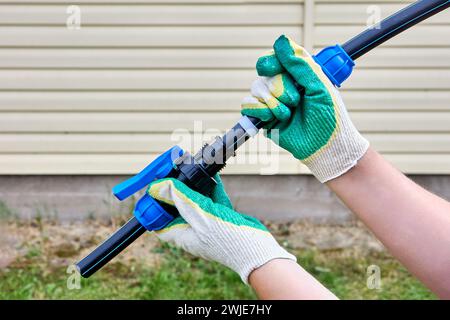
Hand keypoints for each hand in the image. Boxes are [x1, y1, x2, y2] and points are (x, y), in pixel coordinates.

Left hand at [148, 175, 295, 282]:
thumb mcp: (200, 216)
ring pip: (196, 201)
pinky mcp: (222, 218)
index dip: (154, 205)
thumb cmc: (228, 239)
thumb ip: (181, 199)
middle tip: (174, 171)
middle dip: (175, 189)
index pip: (159, 221)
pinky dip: (212, 187)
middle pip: (177, 207)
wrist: (258, 251)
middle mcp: (193, 229)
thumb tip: (159, 186)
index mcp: (182, 234)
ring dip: (194, 185)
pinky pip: (213, 200)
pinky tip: (212, 175)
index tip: (153, 187)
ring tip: (191, 168)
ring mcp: (208, 224)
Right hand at [241, 35, 368, 182]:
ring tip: (287, 114)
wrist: (325, 147)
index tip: (273, 67)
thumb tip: (280, 41)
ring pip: (255, 89)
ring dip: (272, 101)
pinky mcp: (264, 119)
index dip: (271, 61)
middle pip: (264, 74)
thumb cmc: (330, 117)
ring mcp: (272, 103)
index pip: (275, 58)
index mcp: (297, 76)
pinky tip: (273, 118)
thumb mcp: (319, 85)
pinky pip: (248, 106)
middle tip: (295, 100)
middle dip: (279, 87)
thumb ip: (300, 63)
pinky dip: (258, 110)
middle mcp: (283, 87)